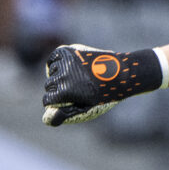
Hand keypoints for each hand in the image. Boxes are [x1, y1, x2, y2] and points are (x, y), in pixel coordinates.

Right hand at [42, 45, 161, 126]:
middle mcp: (62, 76)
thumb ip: (64, 114)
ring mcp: (64, 62)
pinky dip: (57, 63)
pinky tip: (70, 67)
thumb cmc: (104, 95)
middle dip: (59, 88)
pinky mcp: (67, 51)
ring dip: (60, 75)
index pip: (47, 100)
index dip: (59, 102)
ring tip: (80, 77)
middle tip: (80, 87)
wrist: (121, 73)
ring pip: (52, 72)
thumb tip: (47, 118)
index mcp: (65, 92)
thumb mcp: (86, 109)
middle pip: (49, 86)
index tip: (73, 99)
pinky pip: (53, 59)